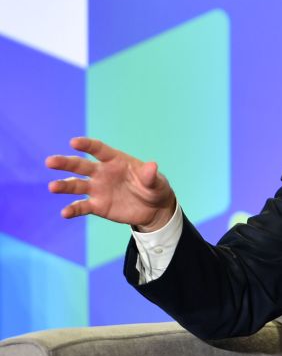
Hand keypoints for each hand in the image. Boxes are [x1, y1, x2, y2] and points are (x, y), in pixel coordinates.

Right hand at [45, 137, 176, 231]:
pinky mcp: (97, 206)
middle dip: (65, 163)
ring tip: (53, 186)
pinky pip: (81, 207)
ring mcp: (97, 189)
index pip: (99, 150)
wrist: (153, 209)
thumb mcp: (157, 182)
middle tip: (50, 162)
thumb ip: (151, 176)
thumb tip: (152, 166)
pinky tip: (65, 213)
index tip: (74, 142)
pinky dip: (73, 210)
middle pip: (80, 165)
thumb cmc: (154, 188)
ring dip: (64, 186)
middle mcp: (102, 173)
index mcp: (116, 160)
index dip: (87, 145)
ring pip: (76, 185)